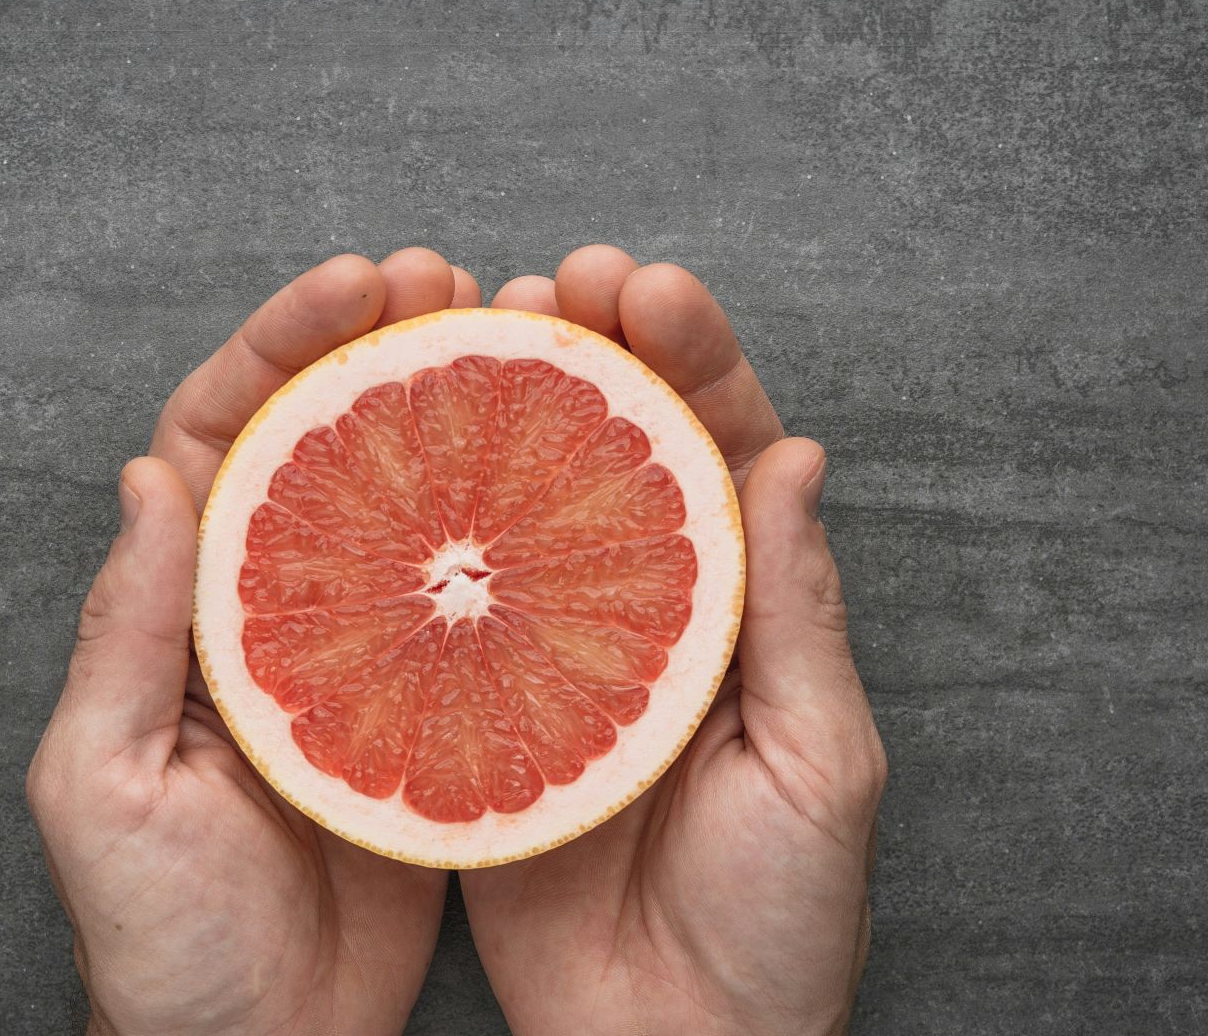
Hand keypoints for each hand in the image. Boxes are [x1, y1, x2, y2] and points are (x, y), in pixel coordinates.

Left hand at [26, 250, 480, 1035]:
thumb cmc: (160, 938)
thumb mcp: (106, 783)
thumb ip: (127, 633)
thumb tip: (152, 472)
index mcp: (182, 610)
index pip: (223, 436)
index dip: (282, 345)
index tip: (358, 283)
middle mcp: (270, 615)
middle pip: (323, 444)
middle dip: (380, 347)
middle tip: (457, 284)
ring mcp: (355, 661)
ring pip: (406, 507)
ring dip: (458, 420)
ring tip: (527, 348)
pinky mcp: (428, 718)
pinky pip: (468, 605)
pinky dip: (510, 539)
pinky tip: (566, 491)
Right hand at [460, 248, 888, 1035]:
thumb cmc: (779, 924)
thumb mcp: (817, 761)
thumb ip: (797, 612)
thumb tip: (795, 455)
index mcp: (744, 613)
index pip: (722, 452)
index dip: (689, 359)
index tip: (643, 286)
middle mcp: (649, 618)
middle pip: (617, 456)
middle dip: (588, 355)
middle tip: (543, 284)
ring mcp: (560, 663)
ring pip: (526, 514)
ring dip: (499, 421)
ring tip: (463, 335)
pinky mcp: (482, 721)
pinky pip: (453, 617)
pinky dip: (425, 544)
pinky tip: (391, 472)